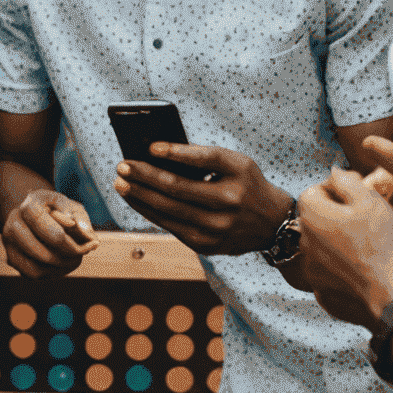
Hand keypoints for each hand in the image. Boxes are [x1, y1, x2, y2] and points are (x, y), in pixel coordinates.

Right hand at [1, 190, 97, 278]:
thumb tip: (87, 235)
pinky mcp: (12, 258)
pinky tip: (62, 263)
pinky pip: (32, 274)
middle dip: (67, 259)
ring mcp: (9, 242)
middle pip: (42, 253)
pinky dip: (51, 272)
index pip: (50, 232)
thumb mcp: (73, 207)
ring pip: (36, 268)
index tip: (91, 243)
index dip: (72, 243)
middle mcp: (13, 223)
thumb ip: (81, 219)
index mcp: (30, 205)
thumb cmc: (59, 210)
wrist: (37, 212)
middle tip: (83, 254)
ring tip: (74, 259)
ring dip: (60, 269)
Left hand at [113, 145, 288, 255]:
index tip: (151, 147)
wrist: (272, 225)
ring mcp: (216, 229)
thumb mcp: (238, 163)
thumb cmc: (248, 185)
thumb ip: (206, 156)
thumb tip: (159, 153)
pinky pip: (170, 226)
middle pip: (177, 189)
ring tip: (120, 183)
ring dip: (139, 196)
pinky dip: (149, 212)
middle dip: (145, 177)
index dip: (175, 153)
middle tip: (122, 166)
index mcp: (238, 178)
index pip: (203, 161)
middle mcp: (229, 205)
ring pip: (168, 211)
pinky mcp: (206, 245)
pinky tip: (135, 200)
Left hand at [296, 168, 392, 330]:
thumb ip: (347, 181)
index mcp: (312, 215)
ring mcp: (310, 267)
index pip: (312, 191)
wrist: (391, 293)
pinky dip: (339, 264)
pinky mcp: (320, 287)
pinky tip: (360, 265)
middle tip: (361, 219)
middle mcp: (304, 241)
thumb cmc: (382, 244)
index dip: (333, 190)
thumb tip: (334, 172)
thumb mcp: (370, 201)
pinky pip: (326, 268)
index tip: (353, 197)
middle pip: (314, 217)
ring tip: (363, 243)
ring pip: (319, 243)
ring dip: (335, 239)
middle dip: (334, 214)